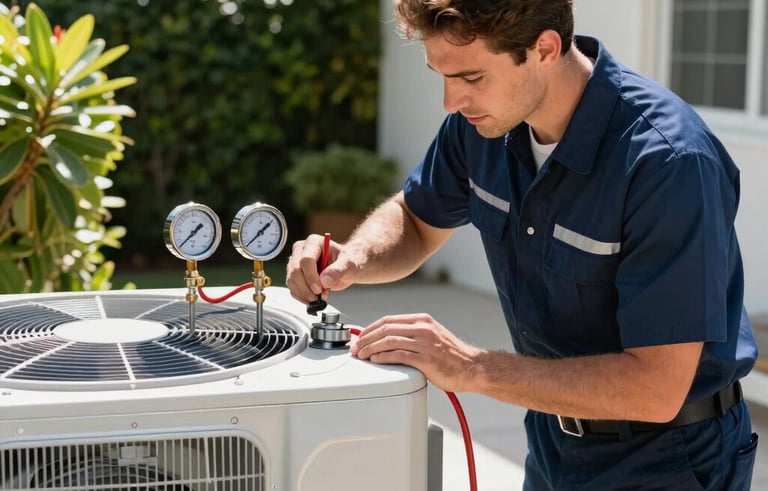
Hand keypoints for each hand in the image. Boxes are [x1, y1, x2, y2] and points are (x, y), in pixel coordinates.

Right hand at [285, 234, 358, 303]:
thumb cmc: (348, 262)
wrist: (346, 268)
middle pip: (296, 270)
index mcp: (314, 242)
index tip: (319, 289)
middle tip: (319, 297)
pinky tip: (313, 298)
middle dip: (307, 287)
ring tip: (320, 297)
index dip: (311, 276)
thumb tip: (324, 280)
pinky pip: (292, 288)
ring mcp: (296, 262)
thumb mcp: (349, 264)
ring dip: (305, 293)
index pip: (306, 259)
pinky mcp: (294, 274)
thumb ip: (338, 270)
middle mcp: (301, 250)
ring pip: (291, 280)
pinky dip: (302, 296)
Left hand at [350, 313, 480, 392]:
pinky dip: (383, 357)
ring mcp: (425, 343)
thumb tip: (386, 339)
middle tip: (356, 348)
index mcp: (422, 320)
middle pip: (385, 328)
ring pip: (389, 341)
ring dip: (370, 348)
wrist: (472, 367)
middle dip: (366, 339)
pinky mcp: (426, 359)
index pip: (388, 320)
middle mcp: (423, 328)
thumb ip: (411, 334)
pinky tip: (375, 360)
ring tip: (361, 355)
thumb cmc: (450, 356)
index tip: (360, 337)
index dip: (370, 329)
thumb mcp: (430, 336)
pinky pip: (399, 355)